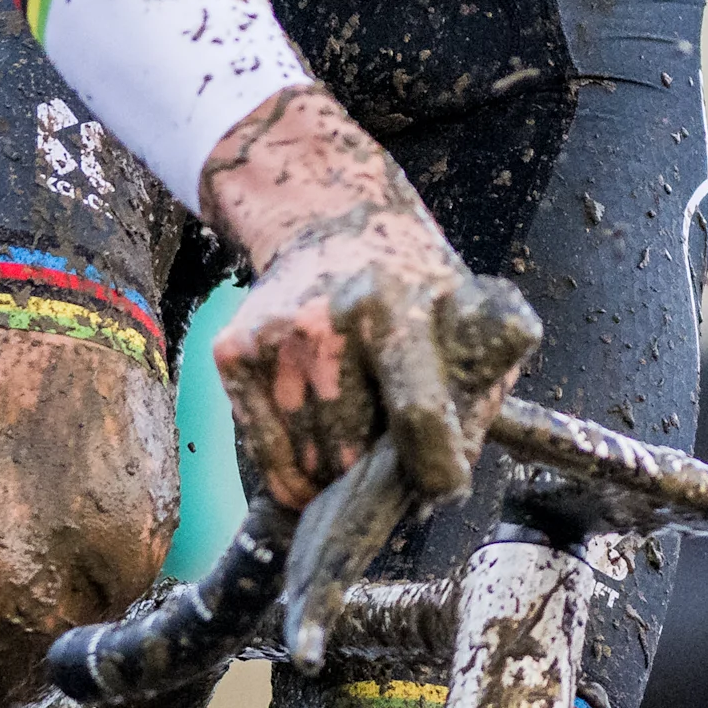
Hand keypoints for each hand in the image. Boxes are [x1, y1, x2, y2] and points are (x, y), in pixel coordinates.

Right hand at [200, 85, 498, 508]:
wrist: (328, 221)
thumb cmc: (408, 280)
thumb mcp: (463, 312)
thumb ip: (475, 388)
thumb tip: (453, 475)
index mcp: (396, 310)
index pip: (418, 413)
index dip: (435, 467)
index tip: (442, 486)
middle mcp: (326, 324)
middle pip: (350, 452)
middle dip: (376, 478)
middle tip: (391, 468)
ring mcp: (272, 340)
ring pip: (305, 460)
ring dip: (332, 479)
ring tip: (354, 458)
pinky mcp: (232, 352)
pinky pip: (262, 450)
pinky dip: (290, 474)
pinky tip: (313, 468)